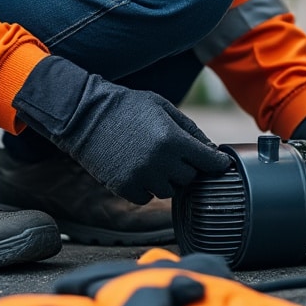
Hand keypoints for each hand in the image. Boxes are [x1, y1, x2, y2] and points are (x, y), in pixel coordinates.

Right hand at [12, 56, 231, 203]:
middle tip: (172, 154)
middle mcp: (160, 162)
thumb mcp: (164, 108)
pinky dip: (146, 188)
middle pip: (190, 178)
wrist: (85, 116)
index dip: (217, 164)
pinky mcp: (124, 187)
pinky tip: (138, 170)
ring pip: (169, 191)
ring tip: (152, 160)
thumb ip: (191, 130)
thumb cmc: (127, 107)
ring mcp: (141, 177)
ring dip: (166, 179)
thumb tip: (212, 151)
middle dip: (186, 167)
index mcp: (173, 140)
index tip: (220, 164)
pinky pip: (147, 198)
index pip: (209, 162)